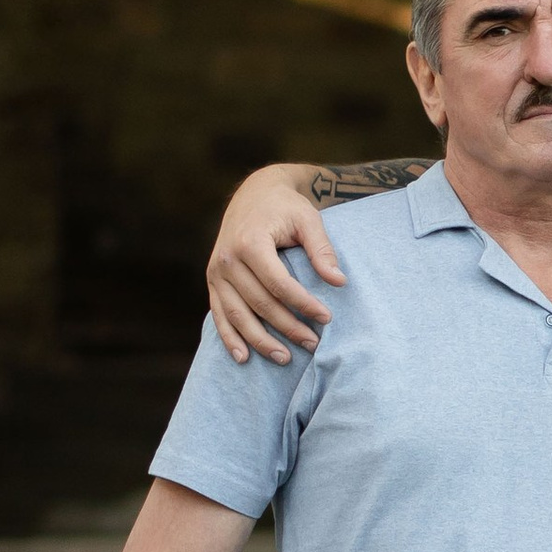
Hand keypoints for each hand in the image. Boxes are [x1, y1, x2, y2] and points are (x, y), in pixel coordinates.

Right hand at [208, 167, 346, 364]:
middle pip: (259, 303)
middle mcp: (228, 259)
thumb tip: (339, 282)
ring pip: (237, 315)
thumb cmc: (286, 207)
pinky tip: (244, 358)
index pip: (279, 283)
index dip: (303, 304)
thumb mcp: (308, 219)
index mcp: (250, 241)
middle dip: (287, 327)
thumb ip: (322, 250)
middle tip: (313, 344)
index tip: (326, 318)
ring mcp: (216, 272)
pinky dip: (230, 338)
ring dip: (260, 341)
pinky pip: (219, 314)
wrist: (254, 193)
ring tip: (285, 359)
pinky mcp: (213, 281)